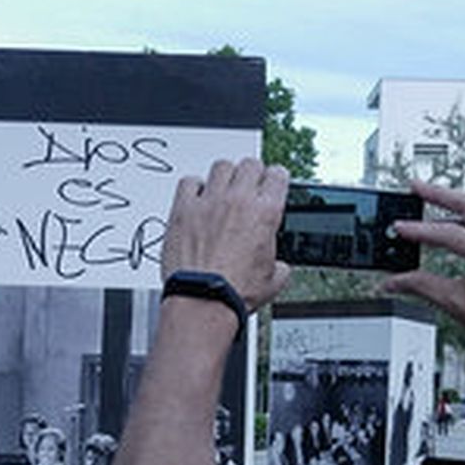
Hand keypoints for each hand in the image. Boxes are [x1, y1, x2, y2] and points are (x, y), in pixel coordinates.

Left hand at [162, 158, 291, 309]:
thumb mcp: (273, 281)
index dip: (276, 179)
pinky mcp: (184, 209)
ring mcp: (209, 202)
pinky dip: (195, 187)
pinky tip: (198, 199)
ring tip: (224, 190)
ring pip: (221, 166)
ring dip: (226, 176)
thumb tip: (280, 267)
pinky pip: (190, 182)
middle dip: (252, 174)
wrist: (203, 300)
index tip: (272, 184)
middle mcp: (238, 201)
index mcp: (265, 213)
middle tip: (249, 187)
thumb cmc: (234, 292)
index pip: (277, 175)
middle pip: (250, 164)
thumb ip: (280, 265)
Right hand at [382, 181, 464, 355]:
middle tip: (414, 187)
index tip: (399, 228)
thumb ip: (422, 287)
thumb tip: (395, 282)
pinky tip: (450, 220)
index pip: (449, 233)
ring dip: (452, 201)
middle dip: (438, 193)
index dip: (419, 231)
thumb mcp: (456, 304)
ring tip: (428, 197)